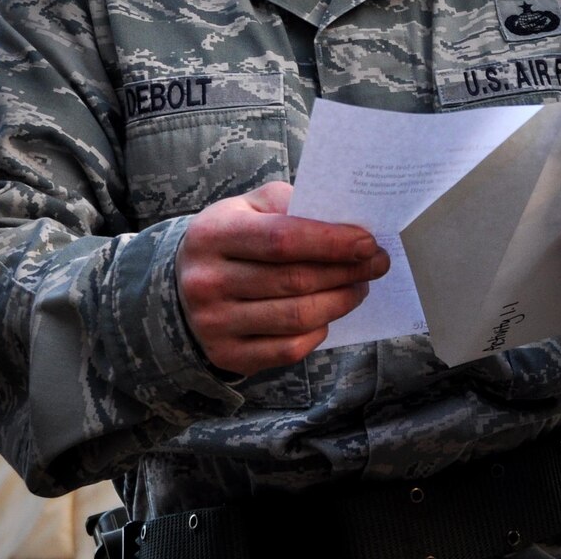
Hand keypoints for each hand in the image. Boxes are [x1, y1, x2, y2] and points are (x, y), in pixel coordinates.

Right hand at [176, 181, 388, 375]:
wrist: (183, 285)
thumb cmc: (231, 238)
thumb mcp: (249, 207)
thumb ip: (290, 205)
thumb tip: (344, 223)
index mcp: (212, 234)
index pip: (281, 239)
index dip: (331, 242)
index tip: (368, 242)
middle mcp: (207, 282)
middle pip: (295, 281)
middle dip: (346, 272)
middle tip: (376, 264)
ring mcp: (214, 324)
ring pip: (297, 318)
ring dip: (340, 302)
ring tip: (358, 287)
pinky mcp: (227, 355)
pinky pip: (288, 350)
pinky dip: (318, 332)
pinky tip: (328, 315)